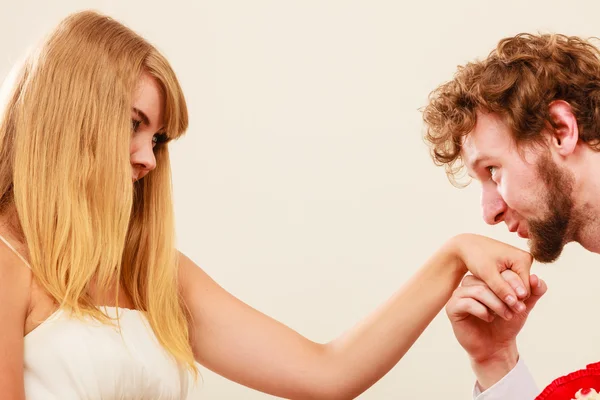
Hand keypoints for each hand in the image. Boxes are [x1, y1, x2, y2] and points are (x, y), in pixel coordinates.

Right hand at [446, 270, 546, 389]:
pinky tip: (489, 318)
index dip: (514, 282)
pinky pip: (467, 303)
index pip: (498, 271)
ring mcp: (459, 294)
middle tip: (518, 307)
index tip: (525, 298)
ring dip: (496, 304)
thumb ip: (533, 292)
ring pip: (478, 290)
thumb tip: (536, 278)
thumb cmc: (507, 324)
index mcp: (485, 278)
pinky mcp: (453, 308)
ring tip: (507, 315)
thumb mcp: (524, 306)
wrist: (495, 347)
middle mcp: (470, 283)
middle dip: (506, 294)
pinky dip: (482, 311)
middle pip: (487, 279)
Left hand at [448, 233, 532, 312]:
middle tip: (496, 310)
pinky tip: (493, 292)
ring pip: (517, 286)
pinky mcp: (515, 264)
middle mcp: (525, 259)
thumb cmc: (476, 256)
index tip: (500, 311)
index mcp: (523, 259)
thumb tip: (515, 302)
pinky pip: (513, 281)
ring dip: (506, 294)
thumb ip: (500, 288)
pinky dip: (504, 288)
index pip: (524, 290)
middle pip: (522, 288)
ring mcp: (521, 262)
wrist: (468, 245)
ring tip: (493, 302)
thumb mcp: (487, 273)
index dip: (513, 301)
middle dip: (510, 298)